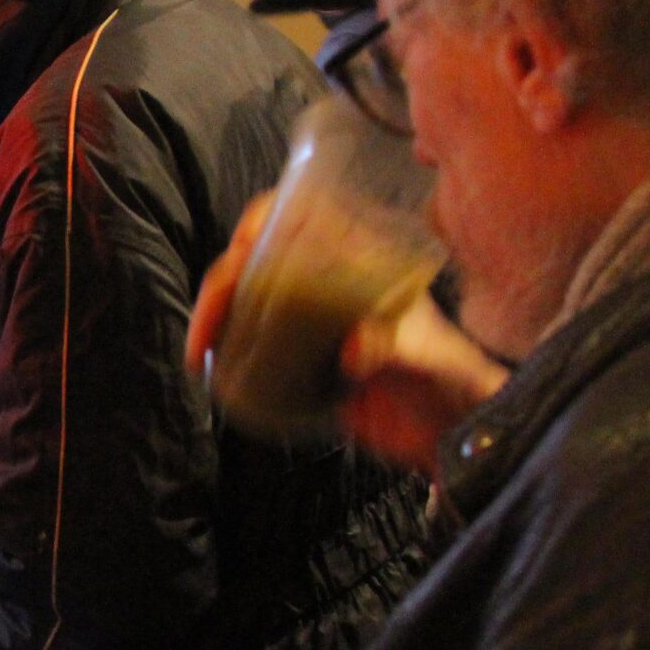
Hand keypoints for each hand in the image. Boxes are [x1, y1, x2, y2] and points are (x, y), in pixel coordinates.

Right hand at [188, 193, 507, 475]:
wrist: (450, 432)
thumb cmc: (450, 379)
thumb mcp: (427, 356)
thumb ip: (393, 346)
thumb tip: (352, 348)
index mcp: (363, 262)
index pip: (303, 218)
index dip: (263, 223)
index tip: (241, 251)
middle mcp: (329, 282)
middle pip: (260, 260)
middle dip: (224, 282)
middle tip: (210, 320)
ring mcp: (310, 321)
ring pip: (247, 299)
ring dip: (216, 316)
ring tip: (199, 348)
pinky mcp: (298, 360)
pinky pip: (250, 342)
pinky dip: (224, 349)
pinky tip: (207, 365)